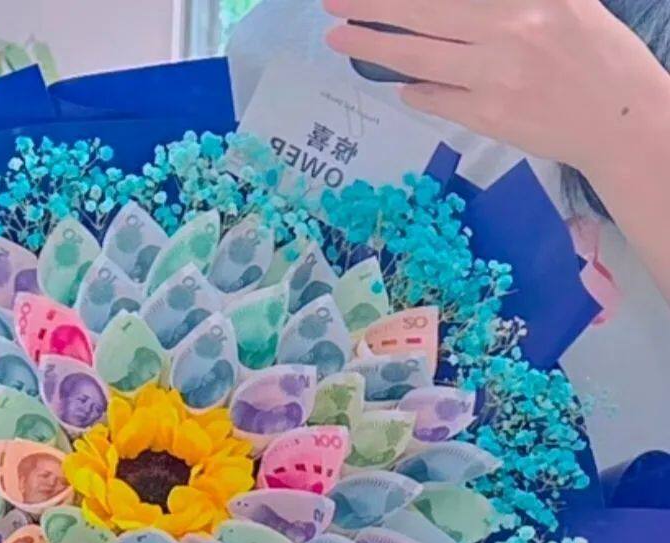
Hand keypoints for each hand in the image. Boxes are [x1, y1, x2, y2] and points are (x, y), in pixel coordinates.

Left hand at [321, 0, 669, 173]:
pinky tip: (402, 85)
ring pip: (418, 57)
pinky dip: (415, 90)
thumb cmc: (594, 57)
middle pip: (423, 13)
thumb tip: (451, 5)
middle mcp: (510, 30)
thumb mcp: (565, 3)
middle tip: (332, 2)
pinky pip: (436, 98)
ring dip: (372, 47)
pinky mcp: (487, 116)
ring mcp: (495, 76)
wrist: (620, 120)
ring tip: (339, 37)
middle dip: (371, 5)